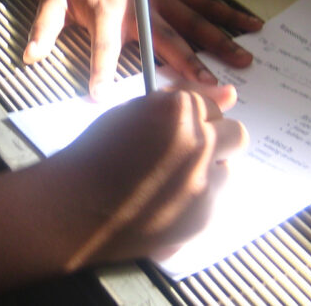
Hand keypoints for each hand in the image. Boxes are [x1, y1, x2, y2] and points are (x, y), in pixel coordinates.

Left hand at [25, 0, 262, 96]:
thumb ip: (44, 28)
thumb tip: (30, 57)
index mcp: (110, 12)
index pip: (104, 48)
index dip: (102, 72)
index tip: (101, 97)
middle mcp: (143, 8)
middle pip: (167, 42)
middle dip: (187, 67)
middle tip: (207, 91)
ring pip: (197, 24)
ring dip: (220, 44)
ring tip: (243, 63)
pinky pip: (206, 4)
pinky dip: (229, 14)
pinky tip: (252, 25)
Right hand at [40, 81, 247, 269]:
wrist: (75, 207)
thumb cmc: (98, 154)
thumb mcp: (134, 112)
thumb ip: (183, 99)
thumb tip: (230, 94)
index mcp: (178, 110)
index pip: (212, 105)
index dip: (193, 118)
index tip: (175, 130)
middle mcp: (198, 143)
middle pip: (235, 135)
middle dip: (215, 142)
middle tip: (182, 154)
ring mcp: (204, 183)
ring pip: (228, 170)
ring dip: (209, 172)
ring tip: (169, 181)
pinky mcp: (203, 217)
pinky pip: (215, 201)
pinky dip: (197, 201)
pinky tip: (165, 203)